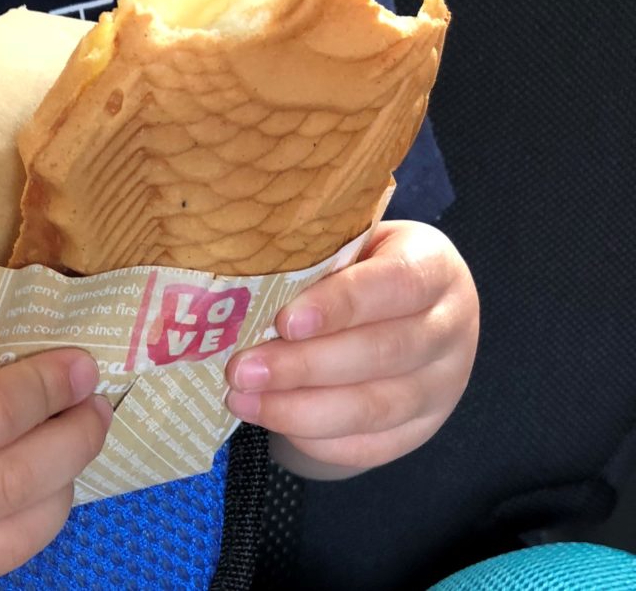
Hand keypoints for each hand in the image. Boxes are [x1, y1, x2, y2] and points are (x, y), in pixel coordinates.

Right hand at [0, 323, 109, 589]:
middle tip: (97, 403)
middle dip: (73, 438)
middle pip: (9, 483)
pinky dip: (24, 525)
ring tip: (71, 442)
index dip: (44, 389)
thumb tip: (38, 353)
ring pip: (14, 540)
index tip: (81, 364)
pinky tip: (27, 483)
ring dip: (61, 487)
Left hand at [224, 221, 477, 476]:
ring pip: (376, 407)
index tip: (286, 321)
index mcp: (433, 267)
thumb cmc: (357, 267)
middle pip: (382, 353)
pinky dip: (318, 439)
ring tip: (242, 400)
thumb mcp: (348, 245)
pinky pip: (372, 445)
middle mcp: (450, 328)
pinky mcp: (424, 427)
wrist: (400, 308)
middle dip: (304, 366)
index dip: (341, 305)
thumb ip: (313, 260)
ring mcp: (443, 385)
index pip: (395, 284)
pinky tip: (273, 422)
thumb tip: (240, 287)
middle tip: (243, 369)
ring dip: (301, 410)